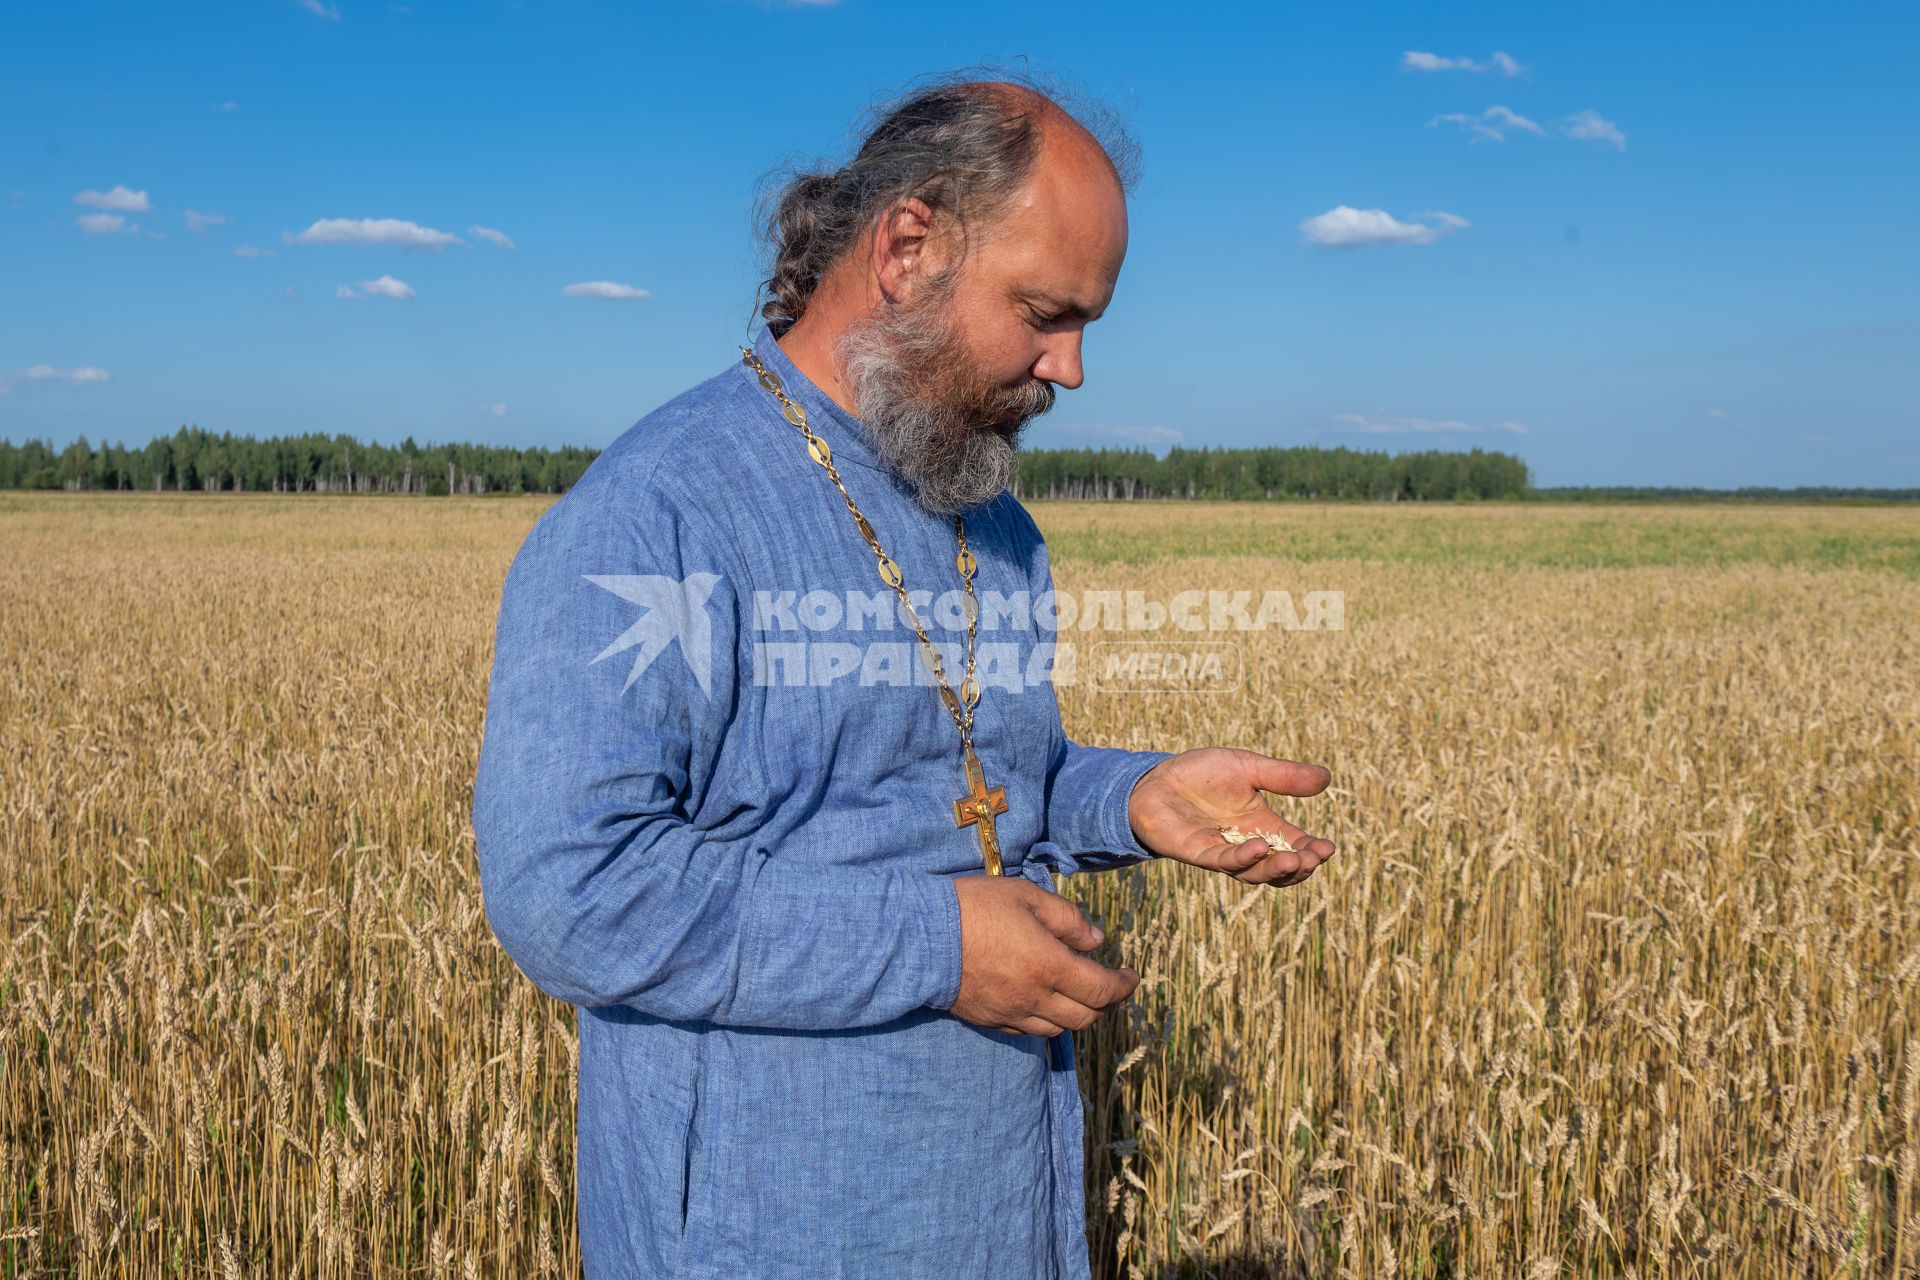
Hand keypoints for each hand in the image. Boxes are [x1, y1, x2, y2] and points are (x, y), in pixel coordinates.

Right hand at [947, 875, 1138, 1036]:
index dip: (1123, 986)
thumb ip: (1067, 919)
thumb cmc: (974, 908)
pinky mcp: (990, 1020)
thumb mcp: (1026, 897)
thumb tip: (1096, 941)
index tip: (1131, 976)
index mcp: (1048, 966)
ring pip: (1059, 1030)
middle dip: (1106, 1004)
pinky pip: (1029, 1031)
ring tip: (1080, 995)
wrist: (920, 937)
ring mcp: (1011, 1014)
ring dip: (1078, 1015)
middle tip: (1110, 986)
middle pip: (1085, 1018)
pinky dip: (1048, 1021)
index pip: (1102, 991)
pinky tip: (1045, 1002)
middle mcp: (1034, 998)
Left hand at [1126, 747, 1335, 887]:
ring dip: (1276, 869)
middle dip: (1299, 866)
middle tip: (1314, 859)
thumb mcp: (1248, 767)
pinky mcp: (1197, 852)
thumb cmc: (1201, 773)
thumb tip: (1327, 778)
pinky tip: (1259, 847)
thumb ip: (1283, 775)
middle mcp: (1246, 844)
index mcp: (1262, 825)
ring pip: (1254, 873)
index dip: (1313, 851)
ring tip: (1295, 860)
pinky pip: (1224, 862)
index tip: (1328, 848)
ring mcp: (1222, 852)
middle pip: (1279, 868)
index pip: (1295, 844)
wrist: (1156, 778)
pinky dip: (1243, 858)